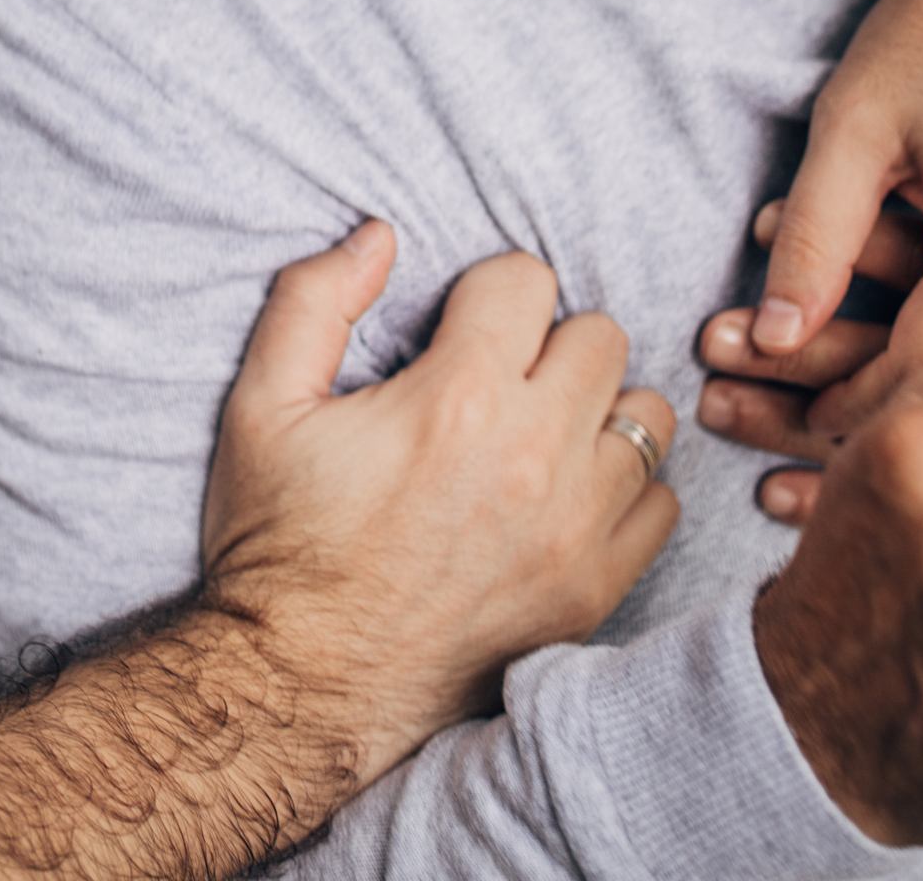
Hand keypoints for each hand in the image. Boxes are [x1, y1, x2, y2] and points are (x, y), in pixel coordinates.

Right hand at [199, 223, 678, 754]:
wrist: (302, 689)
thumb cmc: (278, 544)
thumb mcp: (260, 407)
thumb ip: (314, 301)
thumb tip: (378, 234)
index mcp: (457, 398)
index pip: (527, 280)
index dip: (485, 294)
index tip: (457, 330)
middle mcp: (535, 456)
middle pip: (602, 336)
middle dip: (548, 343)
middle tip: (499, 379)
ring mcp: (576, 529)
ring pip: (647, 417)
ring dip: (597, 412)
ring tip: (542, 435)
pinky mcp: (595, 590)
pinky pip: (662, 505)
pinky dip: (625, 491)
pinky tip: (567, 498)